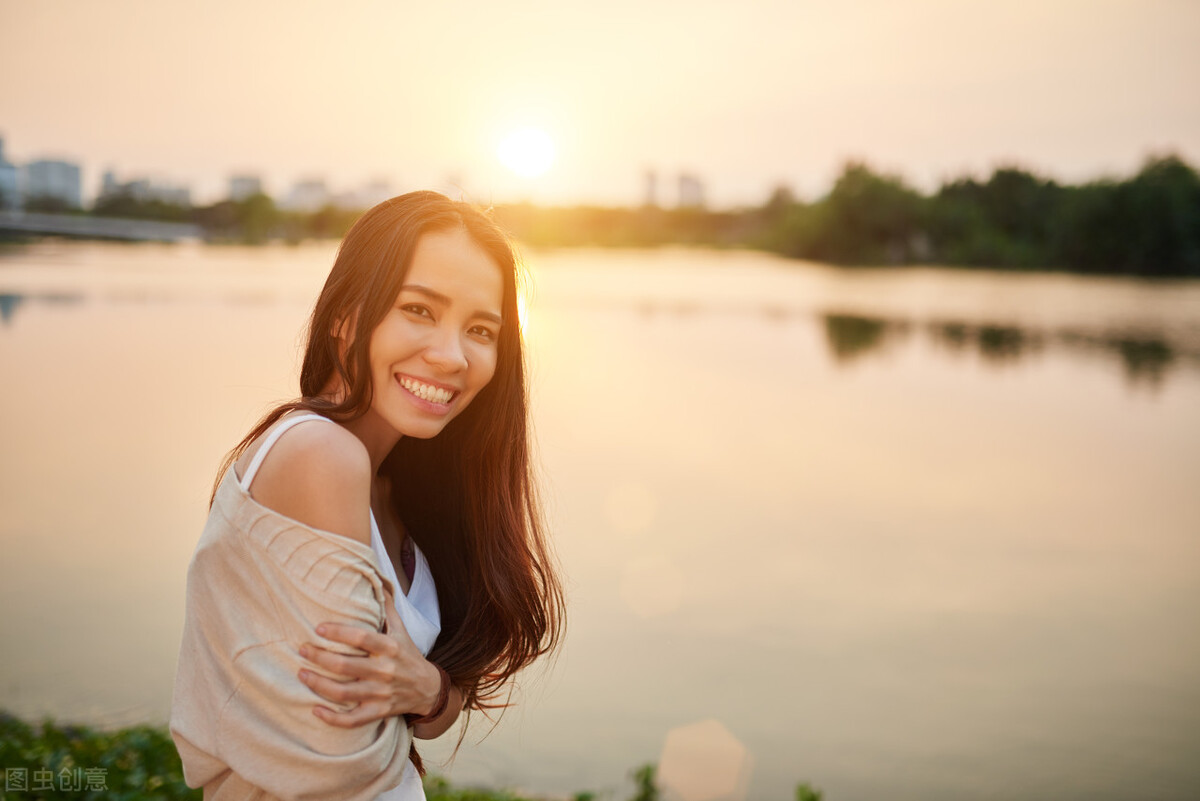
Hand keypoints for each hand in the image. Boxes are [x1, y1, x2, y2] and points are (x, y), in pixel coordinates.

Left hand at [298, 592, 440, 727]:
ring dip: (319, 685)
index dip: (339, 633)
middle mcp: (385, 671)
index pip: (362, 638)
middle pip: (347, 666)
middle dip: (320, 658)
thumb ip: (387, 606)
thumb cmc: (407, 654)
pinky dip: (332, 718)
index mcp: (390, 647)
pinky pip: (352, 720)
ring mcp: (381, 694)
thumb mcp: (401, 629)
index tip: (318, 628)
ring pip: (344, 693)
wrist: (427, 688)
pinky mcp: (378, 712)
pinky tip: (315, 709)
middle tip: (302, 650)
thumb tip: (376, 579)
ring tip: (302, 674)